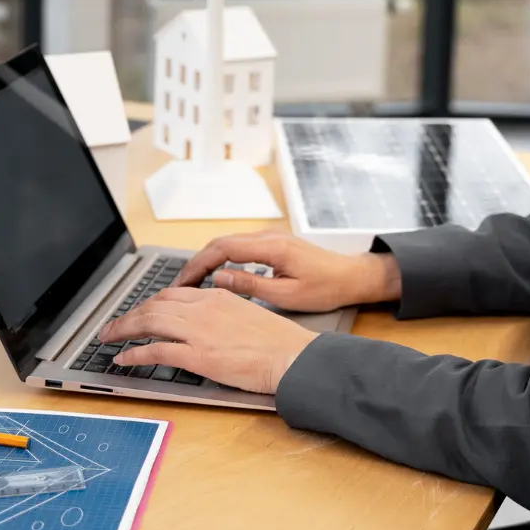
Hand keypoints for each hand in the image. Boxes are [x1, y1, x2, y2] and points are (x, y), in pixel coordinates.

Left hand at [95, 288, 314, 393]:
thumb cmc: (278, 342)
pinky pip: (157, 351)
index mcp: (216, 297)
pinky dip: (135, 353)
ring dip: (123, 329)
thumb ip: (223, 312)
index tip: (138, 312)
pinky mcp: (198, 355)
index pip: (172, 294)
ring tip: (108, 337)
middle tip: (112, 326)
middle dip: (128, 315)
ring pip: (149, 322)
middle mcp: (204, 308)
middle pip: (154, 305)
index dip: (149, 303)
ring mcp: (199, 331)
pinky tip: (124, 358)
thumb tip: (208, 318)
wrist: (291, 357)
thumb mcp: (247, 313)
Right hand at [175, 231, 401, 311]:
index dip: (198, 265)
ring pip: (228, 243)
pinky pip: (240, 247)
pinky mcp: (273, 243)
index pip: (223, 249)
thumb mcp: (286, 294)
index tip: (182, 283)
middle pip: (221, 243)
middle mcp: (268, 236)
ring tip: (190, 283)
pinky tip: (214, 275)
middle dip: (197, 263)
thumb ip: (250, 285)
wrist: (351, 277)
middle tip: (178, 286)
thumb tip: (218, 278)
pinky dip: (222, 259)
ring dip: (207, 260)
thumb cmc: (325, 288)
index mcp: (271, 246)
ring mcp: (271, 237)